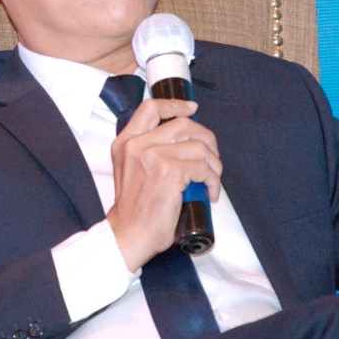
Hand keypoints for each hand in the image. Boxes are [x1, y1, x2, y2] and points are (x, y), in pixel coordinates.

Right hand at [105, 98, 221, 270]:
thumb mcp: (129, 170)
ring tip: (212, 179)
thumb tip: (179, 139)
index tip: (192, 109)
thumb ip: (145, 150)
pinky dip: (213, 180)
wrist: (129, 234)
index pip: (151, 108)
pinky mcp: (170, 172)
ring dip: (214, 164)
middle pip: (183, 124)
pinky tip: (210, 192)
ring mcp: (153, 157)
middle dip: (206, 138)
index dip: (176, 104)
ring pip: (199, 146)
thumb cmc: (135, 209)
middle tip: (212, 157)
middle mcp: (136, 145)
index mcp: (125, 142)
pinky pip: (204, 168)